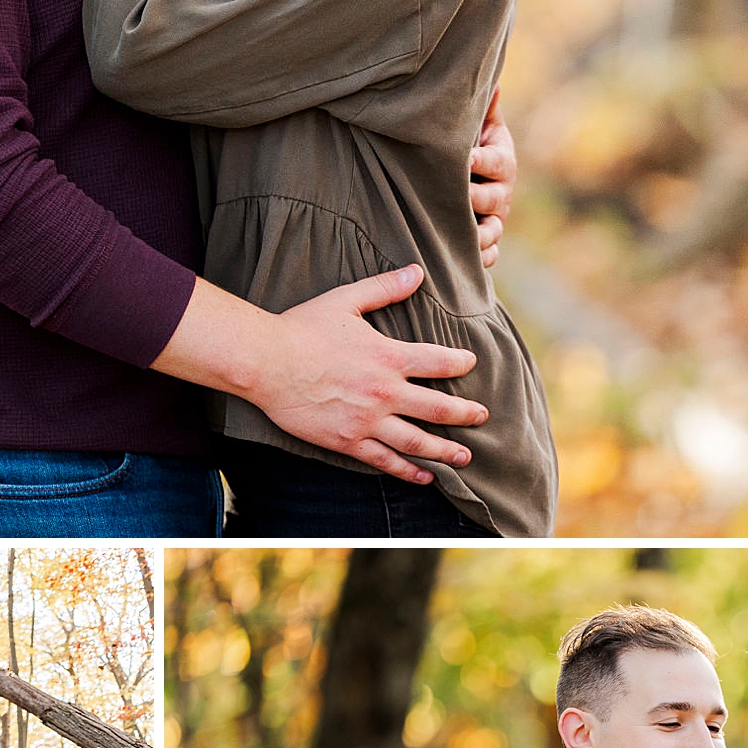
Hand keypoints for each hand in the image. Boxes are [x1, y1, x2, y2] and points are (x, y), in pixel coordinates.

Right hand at [247, 264, 484, 484]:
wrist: (265, 362)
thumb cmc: (302, 328)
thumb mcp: (345, 300)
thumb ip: (384, 288)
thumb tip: (417, 271)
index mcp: (388, 356)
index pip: (440, 362)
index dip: (461, 363)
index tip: (471, 364)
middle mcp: (384, 392)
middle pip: (439, 408)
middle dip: (466, 414)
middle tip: (483, 416)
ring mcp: (367, 421)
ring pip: (417, 441)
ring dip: (446, 450)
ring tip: (465, 457)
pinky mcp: (348, 440)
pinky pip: (385, 460)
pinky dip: (408, 471)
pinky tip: (425, 476)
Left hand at [470, 86, 515, 270]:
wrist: (471, 174)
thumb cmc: (468, 145)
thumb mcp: (476, 125)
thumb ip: (483, 109)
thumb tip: (492, 82)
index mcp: (501, 161)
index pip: (496, 161)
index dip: (481, 161)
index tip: (465, 159)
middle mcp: (502, 192)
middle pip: (494, 198)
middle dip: (475, 198)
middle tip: (456, 197)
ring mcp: (496, 218)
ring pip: (493, 230)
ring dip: (480, 235)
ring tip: (464, 236)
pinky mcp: (488, 241)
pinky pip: (490, 255)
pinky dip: (481, 258)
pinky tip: (465, 260)